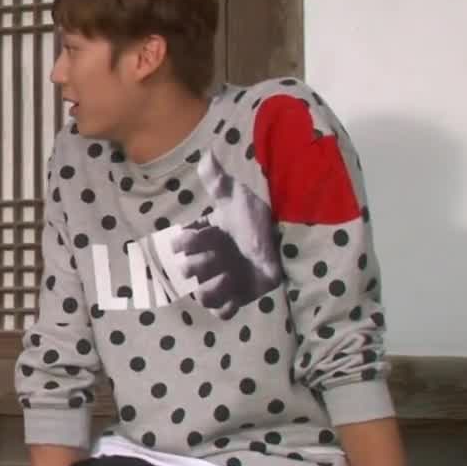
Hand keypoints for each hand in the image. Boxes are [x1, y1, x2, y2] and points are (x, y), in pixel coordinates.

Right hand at [171, 151, 282, 317]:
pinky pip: (221, 311)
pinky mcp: (238, 297)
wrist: (285, 238)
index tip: (205, 233)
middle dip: (201, 263)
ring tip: (229, 277)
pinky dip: (224, 306)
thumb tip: (206, 155)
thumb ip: (218, 181)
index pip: (181, 245)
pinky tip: (235, 294)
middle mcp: (207, 260)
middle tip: (220, 255)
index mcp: (202, 238)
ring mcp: (221, 280)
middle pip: (188, 270)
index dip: (188, 242)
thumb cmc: (258, 217)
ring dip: (211, 287)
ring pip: (202, 294)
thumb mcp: (237, 198)